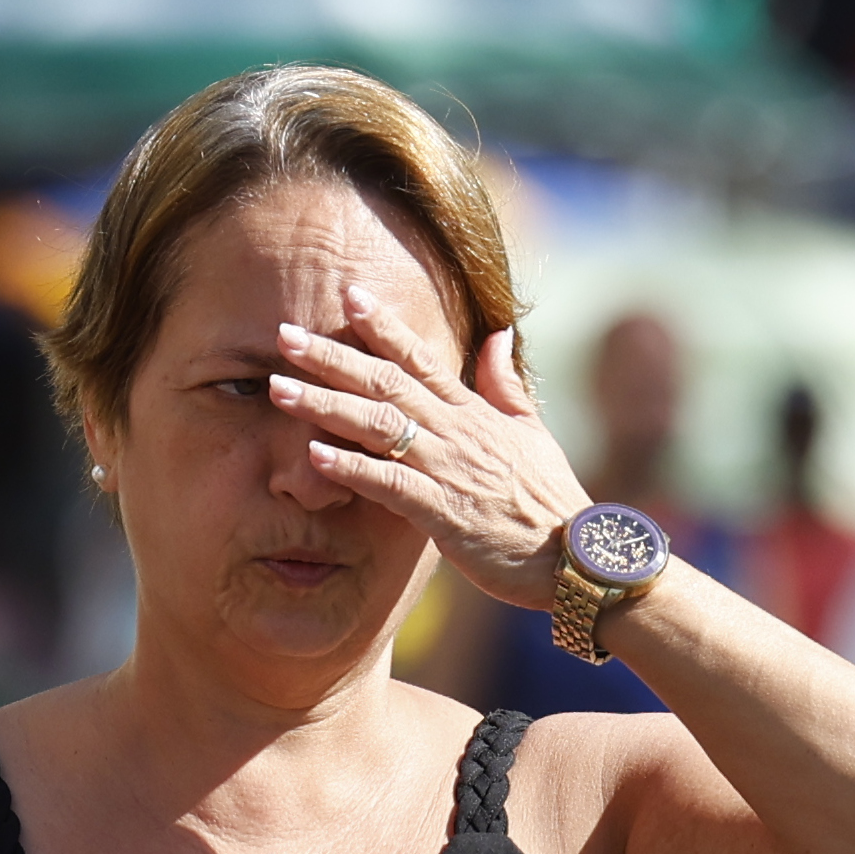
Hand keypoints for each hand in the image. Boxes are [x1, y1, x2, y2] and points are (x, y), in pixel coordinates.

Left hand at [268, 292, 587, 610]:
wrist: (575, 557)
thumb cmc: (550, 498)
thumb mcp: (532, 430)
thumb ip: (505, 382)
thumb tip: (497, 333)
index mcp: (473, 412)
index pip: (420, 358)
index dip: (382, 326)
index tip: (347, 296)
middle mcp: (456, 431)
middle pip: (385, 381)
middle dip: (332, 357)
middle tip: (285, 334)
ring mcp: (448, 469)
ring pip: (378, 426)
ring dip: (325, 405)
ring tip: (279, 389)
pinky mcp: (443, 513)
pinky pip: (389, 484)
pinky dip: (352, 468)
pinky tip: (314, 456)